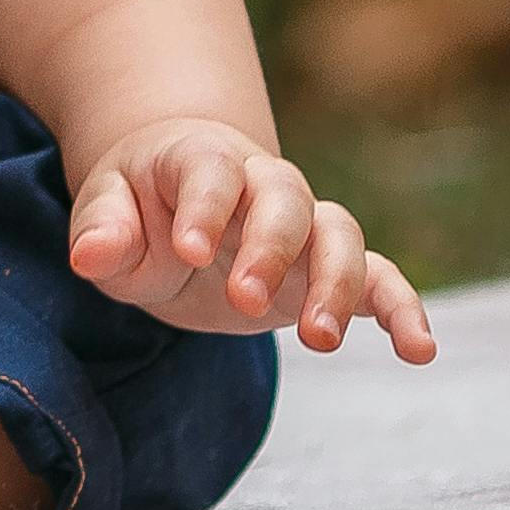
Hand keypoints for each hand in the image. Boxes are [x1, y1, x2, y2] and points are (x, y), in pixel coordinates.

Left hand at [65, 121, 437, 360]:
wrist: (180, 209)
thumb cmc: (138, 207)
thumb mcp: (105, 211)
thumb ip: (101, 227)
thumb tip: (90, 253)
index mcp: (201, 160)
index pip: (210, 173)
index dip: (203, 207)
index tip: (187, 249)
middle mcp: (263, 187)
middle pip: (285, 200)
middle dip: (271, 247)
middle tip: (243, 298)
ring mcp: (303, 229)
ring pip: (339, 237)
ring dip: (336, 284)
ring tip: (318, 340)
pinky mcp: (326, 272)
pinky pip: (379, 280)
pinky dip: (403, 308)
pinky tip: (420, 349)